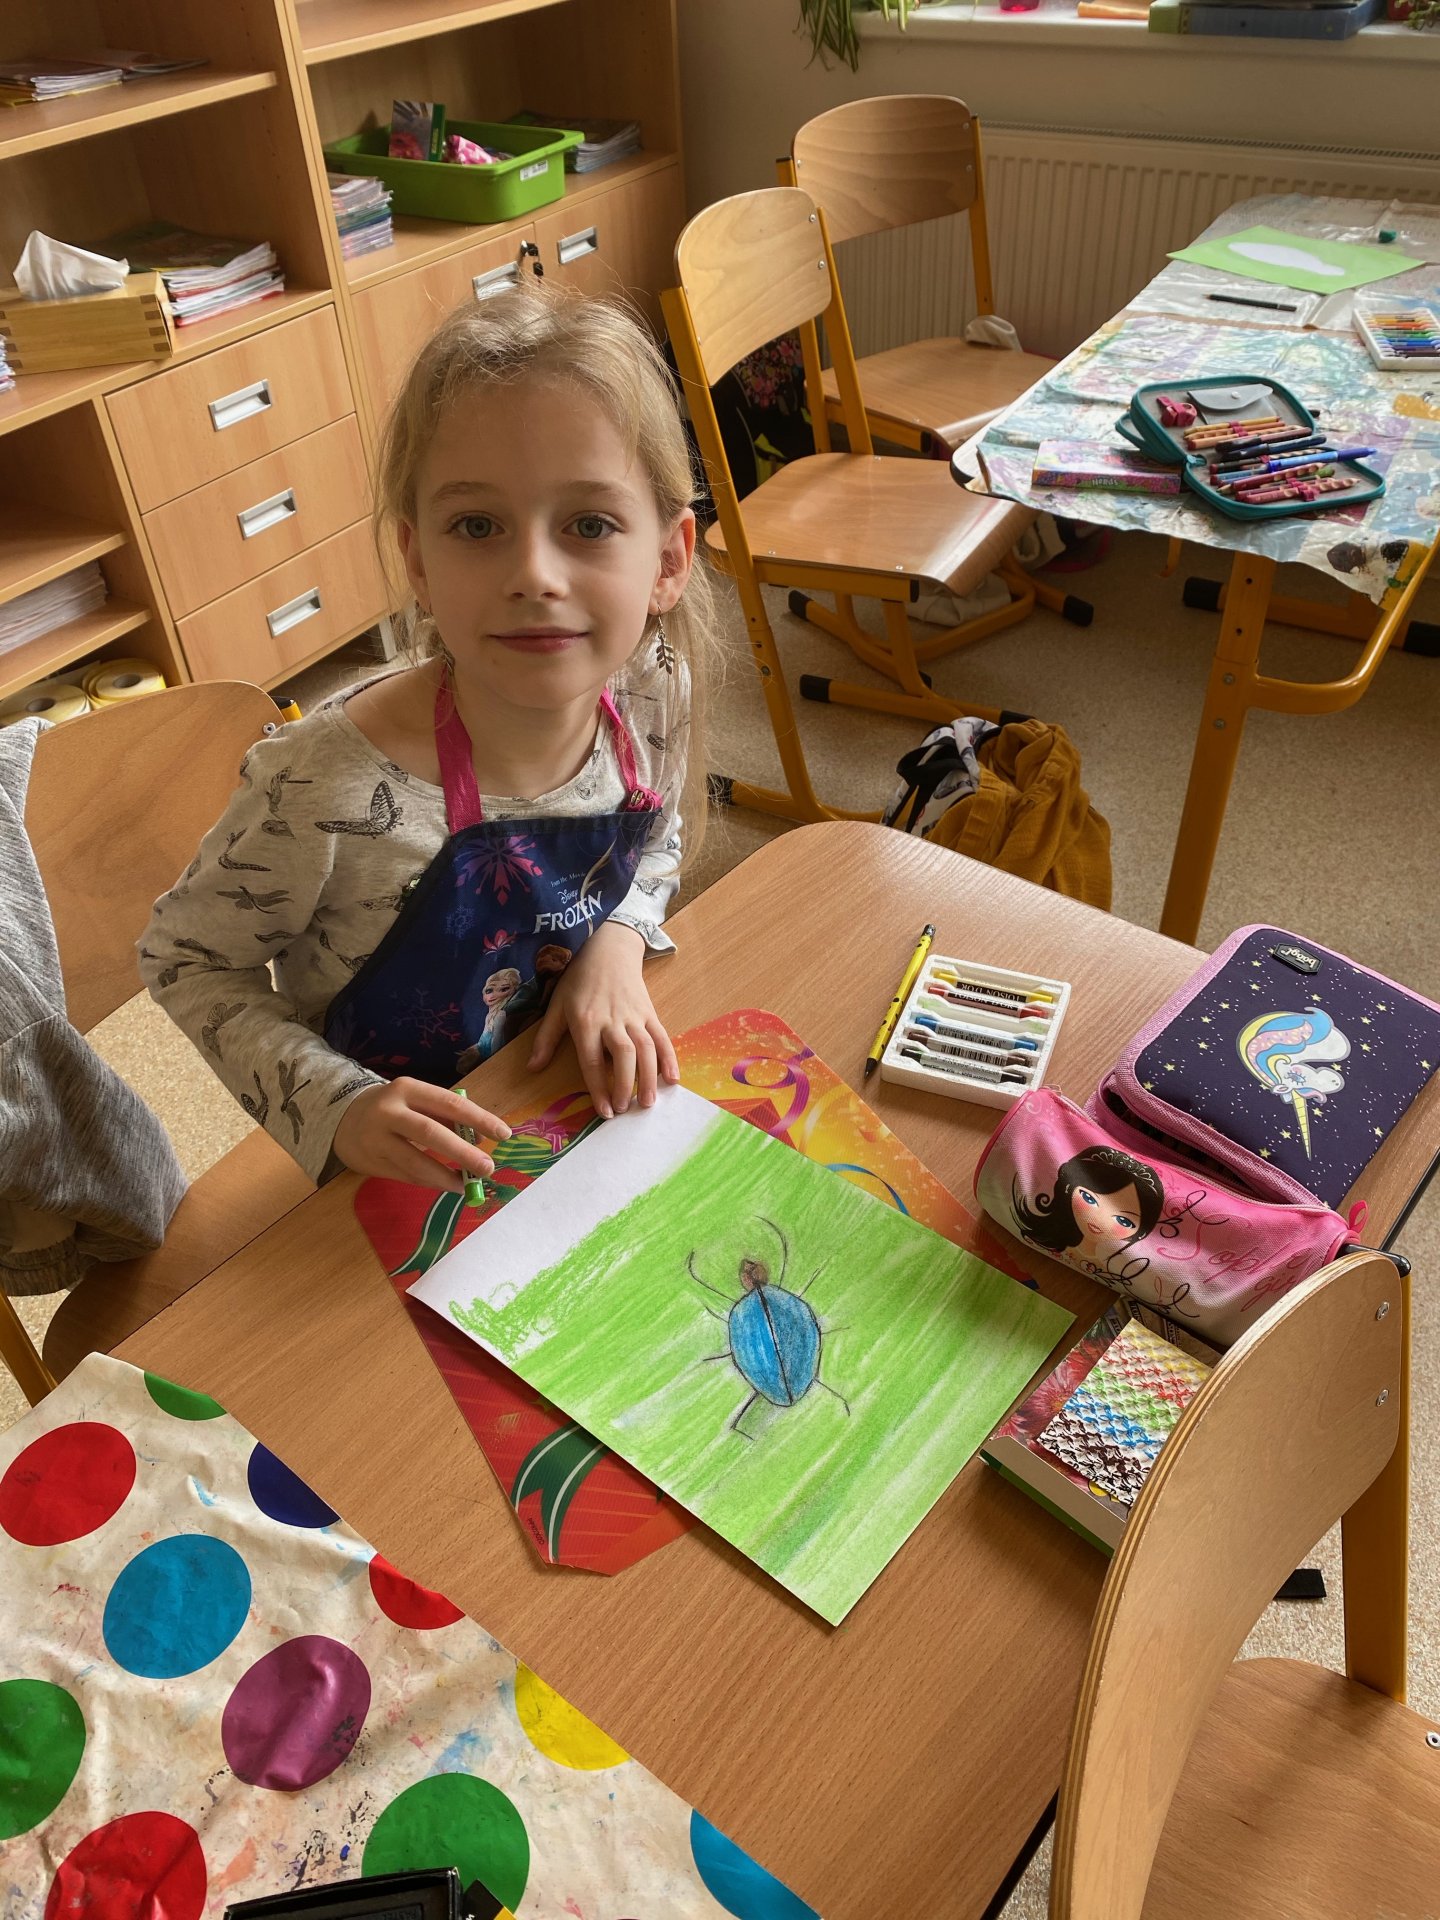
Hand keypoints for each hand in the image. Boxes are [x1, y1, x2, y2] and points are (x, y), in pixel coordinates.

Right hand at [332, 1076, 510, 1191]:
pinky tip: (445, 1185)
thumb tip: (480, 1139)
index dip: (479, 1119)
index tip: (503, 1134)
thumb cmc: (394, 1108)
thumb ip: (447, 1117)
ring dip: (445, 1176)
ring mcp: (376, 1138)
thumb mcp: (418, 1102)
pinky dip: (429, 1182)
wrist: (343, 1119)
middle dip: (463, 1153)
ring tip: (467, 1185)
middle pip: (431, 1133)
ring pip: (415, 1161)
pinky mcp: (369, 1161)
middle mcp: (389, 1111)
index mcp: (408, 1089)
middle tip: (488, 1167)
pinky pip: (406, 1175)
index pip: (450, 1104)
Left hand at [527, 922, 679, 1118]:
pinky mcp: (649, 1012)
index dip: (599, 1088)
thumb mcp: (556, 1005)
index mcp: (586, 1021)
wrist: (609, 949)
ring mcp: (634, 1016)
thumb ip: (546, 1038)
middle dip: (626, 1085)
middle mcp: (612, 1020)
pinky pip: (661, 1037)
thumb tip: (532, 1068)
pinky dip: (669, 1057)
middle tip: (625, 1110)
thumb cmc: (579, 979)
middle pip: (623, 1056)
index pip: (593, 1060)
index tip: (604, 1112)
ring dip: (649, 1077)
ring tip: (648, 1102)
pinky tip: (672, 1078)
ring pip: (646, 1048)